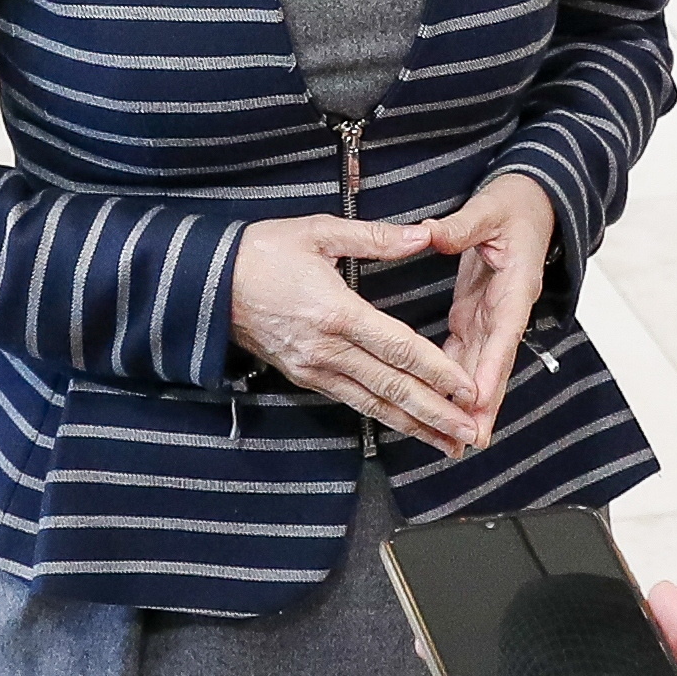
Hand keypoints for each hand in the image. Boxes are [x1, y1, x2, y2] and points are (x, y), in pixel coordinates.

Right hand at [230, 216, 481, 454]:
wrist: (205, 285)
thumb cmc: (262, 252)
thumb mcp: (318, 231)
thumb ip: (375, 237)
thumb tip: (424, 235)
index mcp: (336, 312)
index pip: (397, 349)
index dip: (436, 371)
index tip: (468, 389)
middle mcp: (327, 350)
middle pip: (391, 387)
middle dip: (435, 413)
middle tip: (471, 431)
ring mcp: (314, 369)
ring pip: (373, 404)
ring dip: (414, 426)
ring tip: (449, 444)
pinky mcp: (305, 377)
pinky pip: (352, 402)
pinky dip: (384, 417)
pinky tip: (409, 427)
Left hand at [432, 174, 555, 433]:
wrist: (533, 201)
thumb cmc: (515, 203)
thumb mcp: (489, 207)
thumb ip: (461, 225)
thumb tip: (432, 235)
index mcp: (517, 284)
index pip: (505, 331)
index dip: (492, 366)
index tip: (477, 398)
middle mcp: (508, 308)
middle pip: (496, 362)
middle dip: (485, 403)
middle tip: (471, 439)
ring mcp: (493, 315)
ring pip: (482, 365)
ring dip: (471, 402)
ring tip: (458, 439)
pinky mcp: (478, 314)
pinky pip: (467, 352)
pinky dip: (454, 380)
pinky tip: (440, 405)